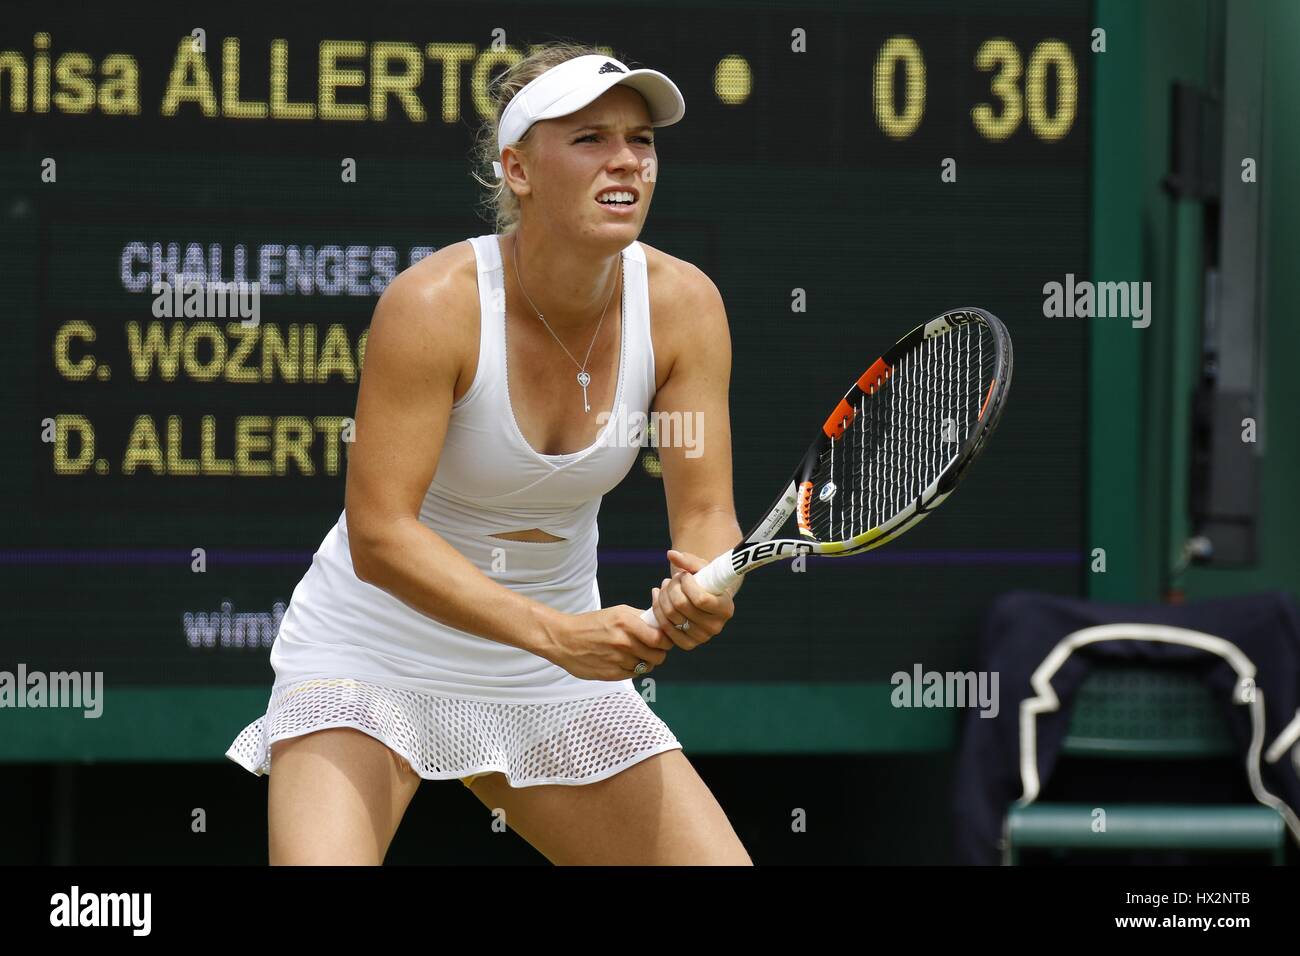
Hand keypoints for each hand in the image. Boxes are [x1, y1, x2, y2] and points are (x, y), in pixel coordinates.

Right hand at [539, 605, 674, 680]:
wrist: (564, 640)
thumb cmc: (592, 623)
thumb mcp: (617, 612)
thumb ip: (640, 617)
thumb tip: (661, 622)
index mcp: (627, 623)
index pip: (661, 639)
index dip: (665, 641)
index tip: (662, 639)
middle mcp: (624, 642)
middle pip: (658, 656)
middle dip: (658, 653)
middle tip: (651, 648)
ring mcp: (618, 660)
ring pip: (647, 667)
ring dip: (644, 662)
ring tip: (634, 654)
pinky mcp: (612, 675)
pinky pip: (633, 675)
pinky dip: (633, 669)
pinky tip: (623, 661)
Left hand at [648, 549, 735, 649]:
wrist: (705, 599)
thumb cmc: (706, 581)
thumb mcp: (702, 569)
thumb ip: (688, 560)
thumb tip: (671, 554)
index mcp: (726, 608)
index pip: (700, 599)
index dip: (687, 584)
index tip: (684, 575)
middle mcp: (716, 626)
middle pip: (681, 606)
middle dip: (672, 588)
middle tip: (672, 580)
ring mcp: (701, 638)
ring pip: (670, 616)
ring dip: (662, 596)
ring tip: (665, 586)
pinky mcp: (687, 644)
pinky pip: (665, 628)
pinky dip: (657, 610)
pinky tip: (657, 597)